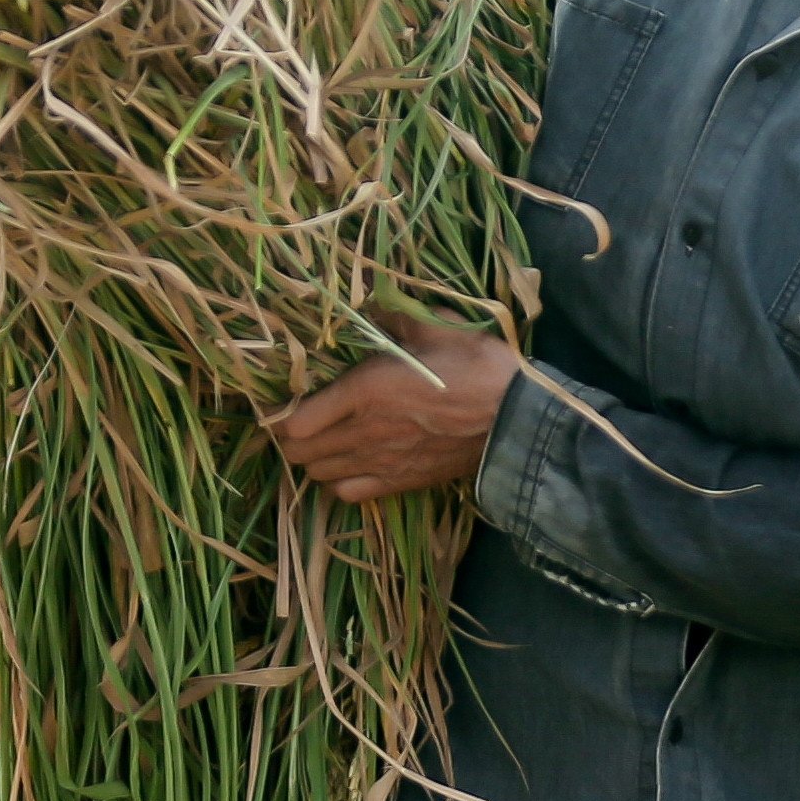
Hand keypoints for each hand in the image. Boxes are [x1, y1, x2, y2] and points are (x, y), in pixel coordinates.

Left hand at [268, 308, 518, 505]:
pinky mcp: (399, 483)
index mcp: (366, 390)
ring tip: (324, 441)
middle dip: (291, 437)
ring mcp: (380, 463)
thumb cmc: (477, 367)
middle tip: (301, 419)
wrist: (517, 421)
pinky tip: (350, 465)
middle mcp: (363, 432)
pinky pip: (348, 495)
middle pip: (298, 453)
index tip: (288, 399)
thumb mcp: (438, 326)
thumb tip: (370, 305)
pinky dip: (339, 483)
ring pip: (318, 475)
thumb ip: (395, 316)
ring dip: (314, 459)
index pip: (295, 420)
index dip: (282, 413)